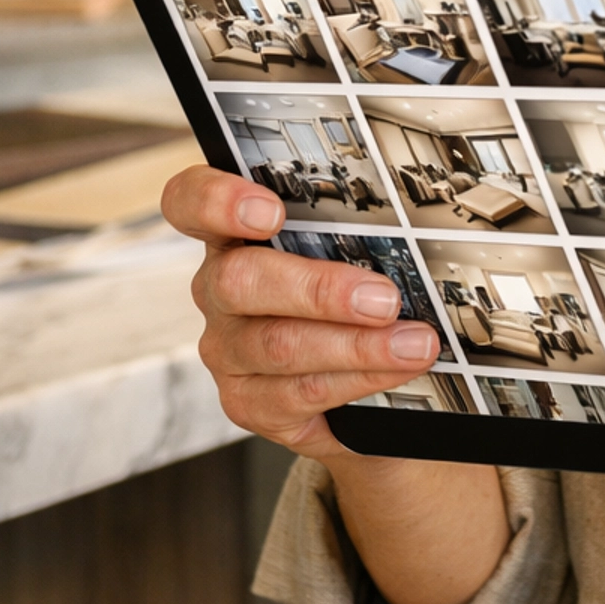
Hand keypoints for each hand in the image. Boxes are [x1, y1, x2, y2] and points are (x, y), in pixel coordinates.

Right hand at [160, 165, 439, 465]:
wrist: (349, 373)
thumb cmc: (346, 291)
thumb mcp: (344, 248)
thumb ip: (357, 229)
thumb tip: (414, 222)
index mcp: (232, 234)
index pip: (190, 202)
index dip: (218, 201)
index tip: (271, 211)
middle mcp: (218, 290)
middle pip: (241, 281)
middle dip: (321, 290)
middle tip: (384, 299)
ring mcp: (228, 350)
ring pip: (279, 345)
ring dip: (357, 345)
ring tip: (414, 343)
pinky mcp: (247, 402)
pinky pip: (300, 393)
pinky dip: (357, 381)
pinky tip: (395, 372)